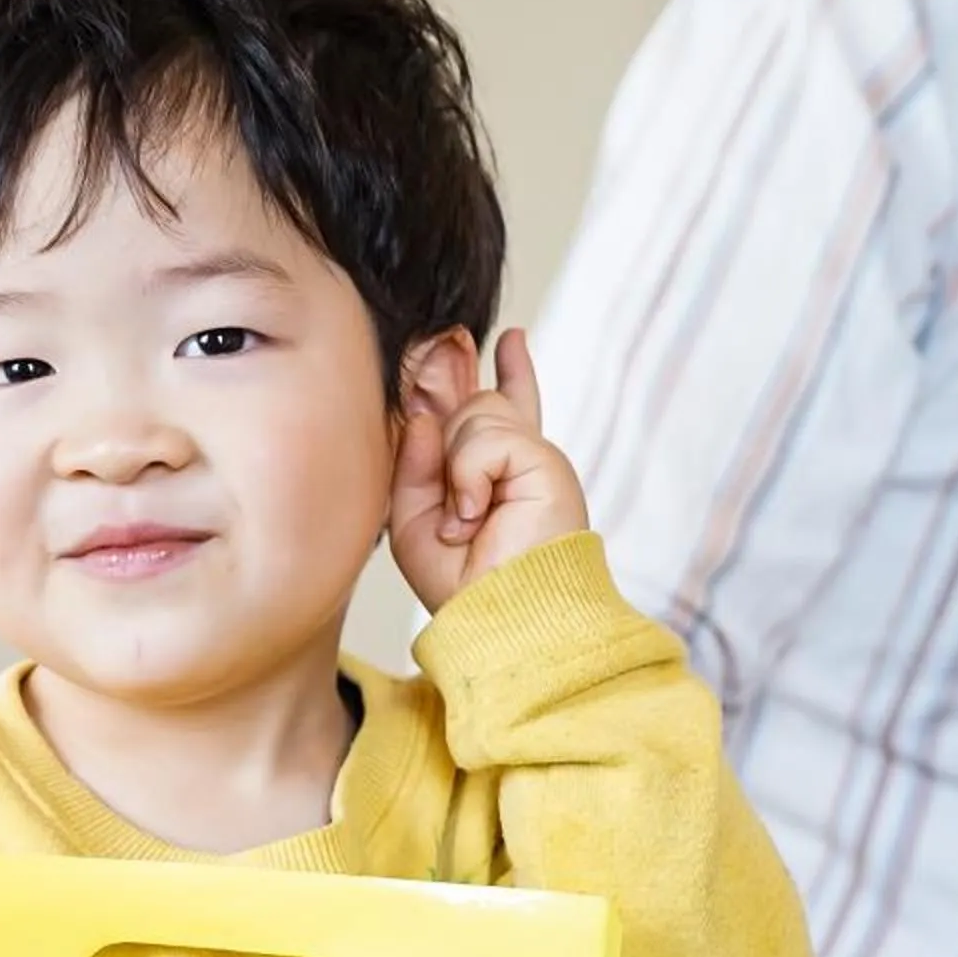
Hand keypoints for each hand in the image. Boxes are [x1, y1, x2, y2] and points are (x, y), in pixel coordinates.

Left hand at [388, 327, 589, 614]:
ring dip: (455, 470)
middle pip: (475, 402)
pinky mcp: (543, 460)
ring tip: (465, 521)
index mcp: (496, 475)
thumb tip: (423, 413)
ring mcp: (534, 457)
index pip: (504, 408)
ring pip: (474, 413)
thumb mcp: (414, 520)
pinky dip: (469, 477)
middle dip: (452, 425)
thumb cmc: (460, 585)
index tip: (512, 339)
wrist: (500, 617)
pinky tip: (476, 514)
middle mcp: (521, 460)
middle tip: (456, 495)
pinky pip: (485, 438)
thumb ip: (414, 463)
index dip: (509, 371)